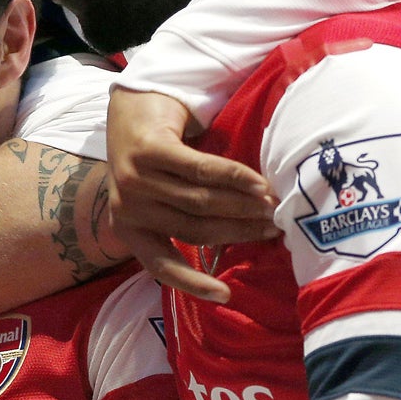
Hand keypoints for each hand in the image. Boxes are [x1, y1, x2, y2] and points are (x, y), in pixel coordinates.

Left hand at [105, 89, 275, 304]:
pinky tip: (257, 183)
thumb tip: (240, 236)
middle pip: (194, 229)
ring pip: (201, 201)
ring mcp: (134, 178)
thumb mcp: (159, 196)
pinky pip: (202, 170)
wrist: (131, 103)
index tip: (225, 296)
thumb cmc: (154, 156)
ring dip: (242, 205)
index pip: (160, 265)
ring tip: (271, 205)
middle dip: (238, 231)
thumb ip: (184, 217)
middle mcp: (127, 207)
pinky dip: (234, 178)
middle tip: (273, 228)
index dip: (192, 284)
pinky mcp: (149, 150)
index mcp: (127, 228)